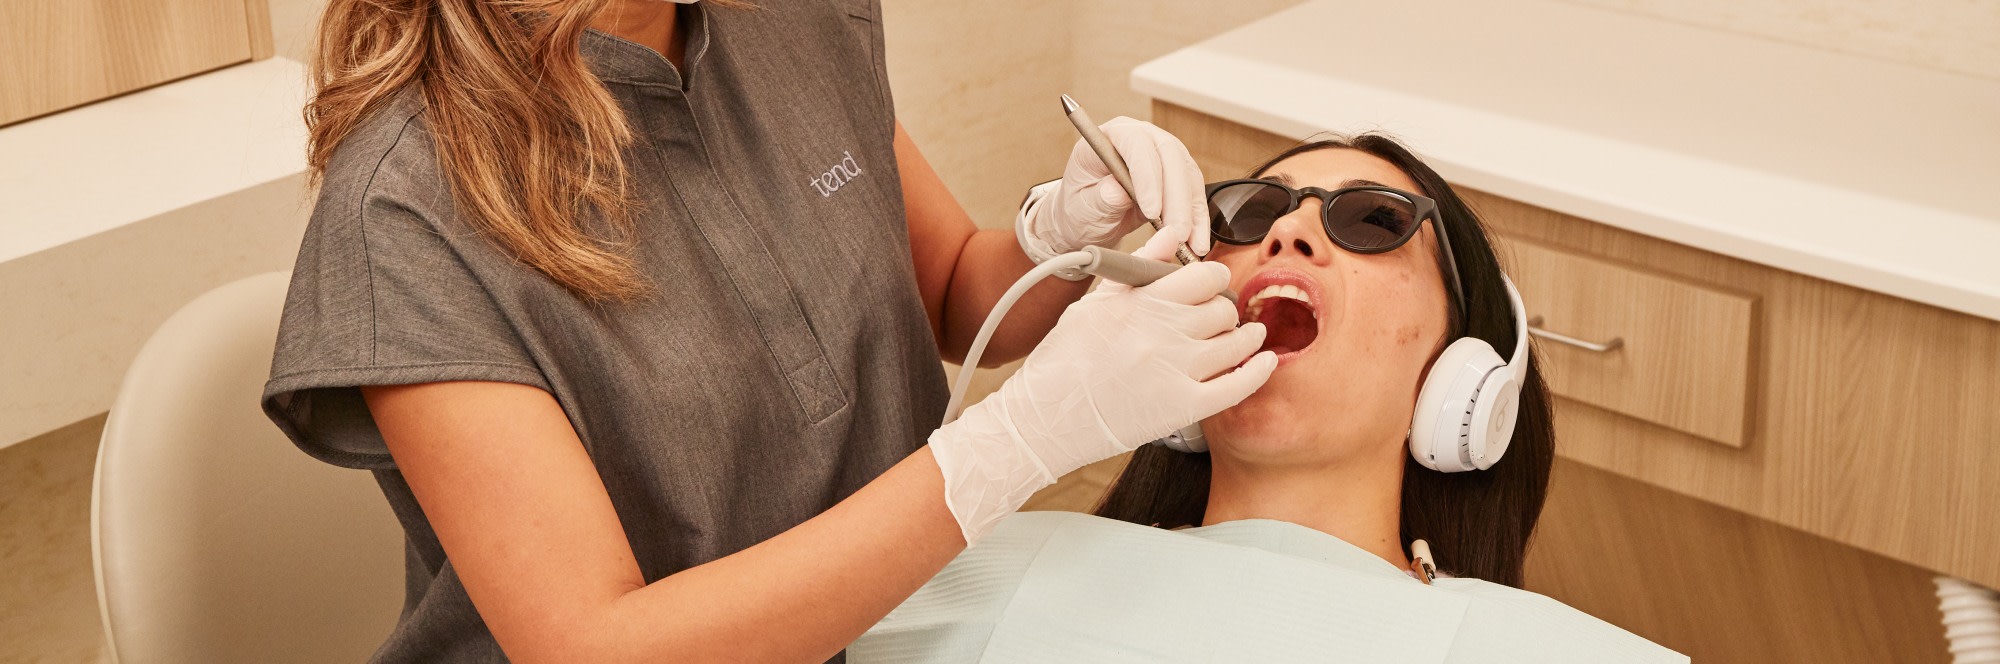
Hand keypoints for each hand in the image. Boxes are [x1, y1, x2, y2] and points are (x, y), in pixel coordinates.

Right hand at [928, 251, 1275, 543]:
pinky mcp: (1181, 408)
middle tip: (1220, 316)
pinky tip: (1264, 363)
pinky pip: (1237, 386)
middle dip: (1225, 309)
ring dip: (1248, 336)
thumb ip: (1139, 268)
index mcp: (1140, 303)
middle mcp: (1162, 333)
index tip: (1211, 285)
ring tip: (1247, 335)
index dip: (1214, 279)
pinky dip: (1258, 372)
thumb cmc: (1062, 361)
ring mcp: (1175, 372)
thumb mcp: (1095, 303)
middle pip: (1222, 309)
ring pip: (1237, 343)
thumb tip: (1173, 235)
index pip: (1203, 276)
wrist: (1044, 419)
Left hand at [1028, 117, 1210, 257]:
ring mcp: (1162, 153)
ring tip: (1191, 243)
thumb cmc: (1081, 208)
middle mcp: (1141, 137)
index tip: (1151, 210)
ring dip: (1192, 211)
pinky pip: (1194, 193)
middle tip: (1177, 233)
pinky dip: (1198, 219)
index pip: (1135, 144)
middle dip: (1176, 198)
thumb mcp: (1082, 207)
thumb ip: (1099, 198)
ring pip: (1188, 174)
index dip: (1147, 176)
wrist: (1090, 219)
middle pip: (1169, 156)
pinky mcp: (1178, 173)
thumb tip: (1118, 191)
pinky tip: (1198, 241)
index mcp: (1110, 136)